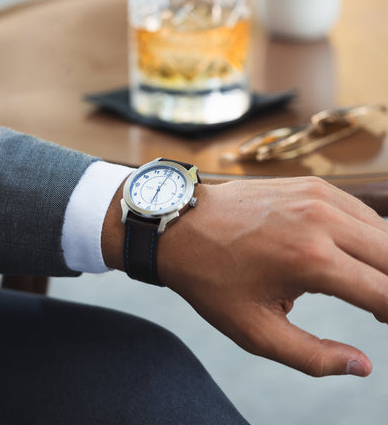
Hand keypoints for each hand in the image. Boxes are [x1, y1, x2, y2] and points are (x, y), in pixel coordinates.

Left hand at [157, 177, 387, 376]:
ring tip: (370, 289)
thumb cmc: (211, 278)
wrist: (181, 224)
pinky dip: (369, 235)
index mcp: (311, 260)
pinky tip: (354, 255)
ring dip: (385, 261)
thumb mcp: (255, 330)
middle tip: (381, 310)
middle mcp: (322, 220)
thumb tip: (362, 366)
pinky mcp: (312, 184)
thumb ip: (313, 356)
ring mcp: (318, 195)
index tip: (385, 323)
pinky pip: (359, 211)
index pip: (385, 292)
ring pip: (382, 230)